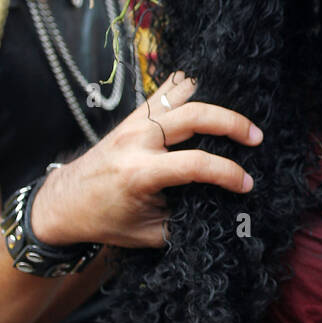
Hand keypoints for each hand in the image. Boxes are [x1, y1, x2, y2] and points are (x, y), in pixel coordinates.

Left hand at [30, 72, 262, 248]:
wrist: (65, 202)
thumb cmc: (107, 220)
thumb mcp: (149, 233)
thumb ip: (185, 220)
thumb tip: (223, 210)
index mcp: (140, 173)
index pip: (195, 164)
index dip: (227, 174)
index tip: (246, 184)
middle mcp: (137, 141)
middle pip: (194, 115)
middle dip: (231, 123)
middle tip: (256, 137)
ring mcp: (134, 123)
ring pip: (181, 94)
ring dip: (215, 100)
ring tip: (239, 115)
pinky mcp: (133, 116)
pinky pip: (167, 91)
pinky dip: (191, 89)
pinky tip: (212, 95)